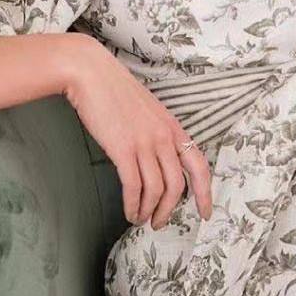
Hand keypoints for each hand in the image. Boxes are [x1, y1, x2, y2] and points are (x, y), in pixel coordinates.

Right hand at [56, 34, 212, 227]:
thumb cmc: (113, 91)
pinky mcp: (123, 149)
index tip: (204, 212)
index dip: (205, 193)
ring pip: (156, 189)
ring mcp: (145, 143)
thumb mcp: (146, 111)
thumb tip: (154, 161)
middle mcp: (164, 137)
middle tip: (159, 223)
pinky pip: (134, 186)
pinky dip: (133, 204)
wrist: (90, 73)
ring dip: (149, 210)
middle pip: (177, 185)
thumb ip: (156, 133)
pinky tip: (129, 211)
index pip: (199, 165)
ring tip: (139, 220)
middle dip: (169, 210)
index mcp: (173, 127)